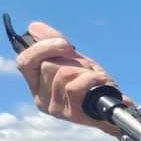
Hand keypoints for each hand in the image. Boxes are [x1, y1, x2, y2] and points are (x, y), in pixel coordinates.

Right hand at [14, 21, 126, 137]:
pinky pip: (74, 87)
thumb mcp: (73, 60)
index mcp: (37, 85)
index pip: (24, 62)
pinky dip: (91, 79)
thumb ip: (54, 42)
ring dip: (84, 70)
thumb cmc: (93, 84)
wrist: (116, 108)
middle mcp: (42, 99)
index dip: (42, 47)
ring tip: (95, 79)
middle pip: (48, 65)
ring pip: (63, 74)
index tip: (64, 44)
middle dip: (72, 60)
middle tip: (85, 69)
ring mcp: (56, 108)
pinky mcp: (72, 114)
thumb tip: (34, 27)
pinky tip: (101, 84)